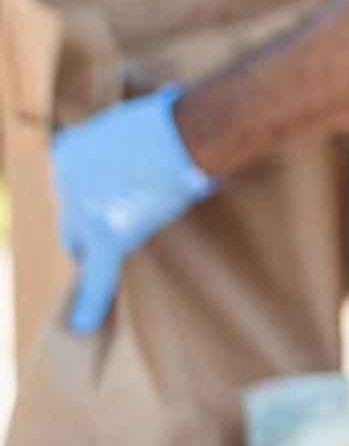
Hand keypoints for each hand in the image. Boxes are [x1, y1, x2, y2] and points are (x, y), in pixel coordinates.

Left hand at [48, 86, 217, 335]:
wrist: (188, 130)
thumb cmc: (180, 121)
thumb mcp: (140, 123)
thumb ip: (131, 145)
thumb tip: (163, 164)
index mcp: (66, 151)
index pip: (71, 187)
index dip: (96, 196)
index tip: (113, 199)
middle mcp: (64, 182)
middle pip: (71, 220)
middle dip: (90, 227)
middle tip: (118, 227)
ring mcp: (82, 210)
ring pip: (85, 244)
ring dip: (107, 244)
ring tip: (128, 247)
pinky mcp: (106, 237)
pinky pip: (96, 276)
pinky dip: (90, 302)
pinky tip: (83, 325)